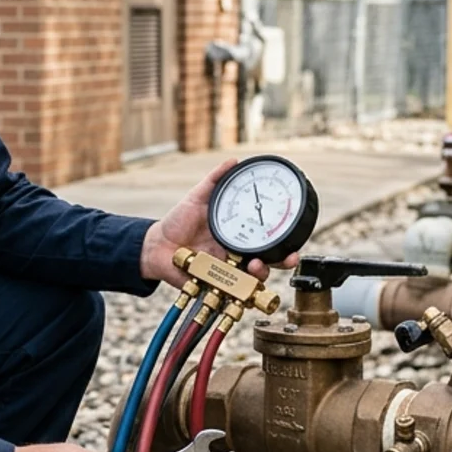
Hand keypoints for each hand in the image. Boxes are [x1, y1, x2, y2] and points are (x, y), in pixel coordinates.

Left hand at [139, 159, 302, 286]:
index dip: (284, 240)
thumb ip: (215, 180)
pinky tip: (237, 279)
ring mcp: (228, 271)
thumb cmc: (178, 222)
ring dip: (262, 273)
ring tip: (256, 265)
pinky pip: (232, 290)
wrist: (157, 244)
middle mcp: (237, 254)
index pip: (267, 238)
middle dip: (284, 261)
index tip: (294, 237)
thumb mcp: (198, 198)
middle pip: (270, 261)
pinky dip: (238, 288)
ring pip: (255, 279)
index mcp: (238, 235)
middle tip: (288, 257)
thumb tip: (233, 161)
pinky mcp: (215, 284)